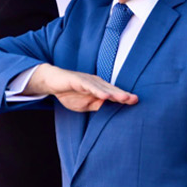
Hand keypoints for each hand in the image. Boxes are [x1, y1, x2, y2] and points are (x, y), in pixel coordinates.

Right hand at [23, 64, 137, 112]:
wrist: (52, 83)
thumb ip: (96, 105)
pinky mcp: (78, 80)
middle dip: (123, 95)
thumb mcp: (84, 105)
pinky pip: (89, 86)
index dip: (124, 97)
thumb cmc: (69, 93)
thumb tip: (107, 107)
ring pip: (103, 88)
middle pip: (112, 89)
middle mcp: (96, 83)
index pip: (114, 94)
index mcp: (99, 89)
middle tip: (134, 99)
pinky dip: (97, 91)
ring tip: (123, 98)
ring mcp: (88, 81)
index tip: (135, 102)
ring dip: (113, 93)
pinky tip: (105, 96)